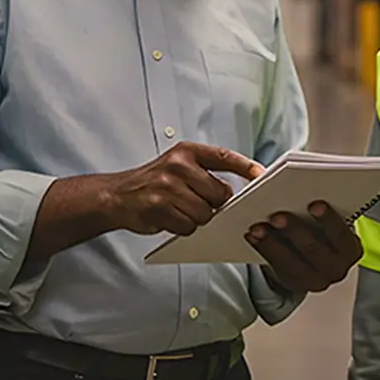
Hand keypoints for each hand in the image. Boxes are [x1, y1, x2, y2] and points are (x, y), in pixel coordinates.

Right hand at [109, 142, 263, 236]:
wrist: (117, 196)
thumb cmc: (153, 183)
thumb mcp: (178, 166)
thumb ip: (204, 173)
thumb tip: (235, 192)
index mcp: (187, 152)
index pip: (225, 157)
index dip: (246, 167)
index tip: (262, 175)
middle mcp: (178, 165)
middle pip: (219, 194)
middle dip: (213, 204)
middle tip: (195, 202)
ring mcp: (167, 186)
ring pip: (205, 214)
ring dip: (196, 218)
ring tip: (178, 210)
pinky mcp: (159, 207)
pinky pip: (188, 226)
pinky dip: (182, 227)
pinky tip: (169, 218)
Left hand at [244, 202, 361, 295]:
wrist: (318, 258)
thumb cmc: (324, 231)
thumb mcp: (330, 221)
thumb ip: (322, 209)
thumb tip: (302, 186)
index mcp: (350, 249)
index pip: (341, 236)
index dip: (328, 220)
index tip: (314, 203)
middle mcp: (336, 269)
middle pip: (315, 251)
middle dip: (295, 231)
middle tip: (277, 215)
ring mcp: (316, 281)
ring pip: (293, 263)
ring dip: (273, 242)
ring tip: (258, 227)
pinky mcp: (296, 284)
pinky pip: (277, 268)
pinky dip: (263, 249)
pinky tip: (252, 235)